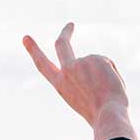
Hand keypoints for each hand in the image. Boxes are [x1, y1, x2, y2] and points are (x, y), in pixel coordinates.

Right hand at [23, 22, 132, 139]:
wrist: (107, 115)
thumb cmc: (98, 113)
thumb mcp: (83, 98)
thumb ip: (84, 79)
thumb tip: (100, 64)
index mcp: (59, 84)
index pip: (42, 64)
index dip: (34, 50)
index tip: (26, 37)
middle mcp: (66, 71)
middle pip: (62, 45)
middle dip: (66, 33)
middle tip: (70, 25)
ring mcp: (80, 63)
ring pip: (97, 63)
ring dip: (106, 75)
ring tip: (107, 91)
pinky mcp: (95, 58)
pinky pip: (108, 63)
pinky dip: (113, 74)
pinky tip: (112, 84)